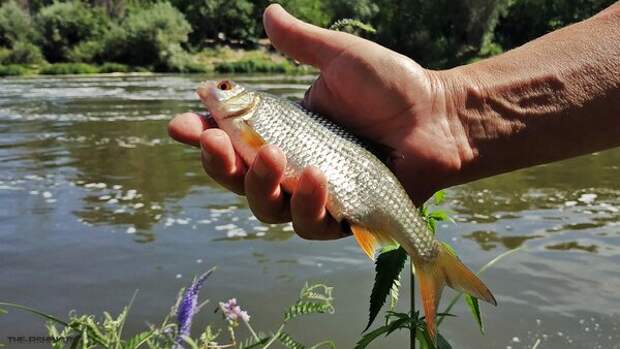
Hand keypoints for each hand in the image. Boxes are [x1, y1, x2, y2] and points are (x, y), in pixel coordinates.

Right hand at [168, 5, 468, 238]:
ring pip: (269, 209)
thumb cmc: (393, 86)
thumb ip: (302, 45)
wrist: (439, 115)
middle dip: (222, 167)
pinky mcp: (345, 217)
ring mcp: (318, 195)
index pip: (232, 140)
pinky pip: (314, 224)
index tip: (181, 124)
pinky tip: (316, 180)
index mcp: (285, 133)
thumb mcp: (341, 59)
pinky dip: (308, 206)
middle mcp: (294, 168)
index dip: (203, 137)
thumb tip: (268, 13)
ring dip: (263, 188)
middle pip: (240, 182)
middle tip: (221, 145)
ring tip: (277, 158)